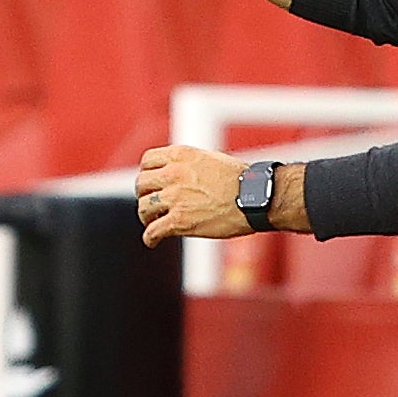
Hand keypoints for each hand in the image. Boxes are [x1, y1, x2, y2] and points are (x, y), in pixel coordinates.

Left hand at [135, 144, 249, 248]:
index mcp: (180, 155)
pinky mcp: (180, 220)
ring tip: (152, 222)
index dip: (147, 173)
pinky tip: (152, 241)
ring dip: (146, 216)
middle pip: (141, 184)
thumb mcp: (209, 159)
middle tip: (151, 204)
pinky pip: (153, 231)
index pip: (147, 161)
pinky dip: (150, 237)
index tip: (151, 183)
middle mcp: (173, 174)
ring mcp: (175, 197)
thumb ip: (188, 165)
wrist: (256, 197)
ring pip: (144, 208)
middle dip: (144, 195)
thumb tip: (179, 174)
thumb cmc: (240, 180)